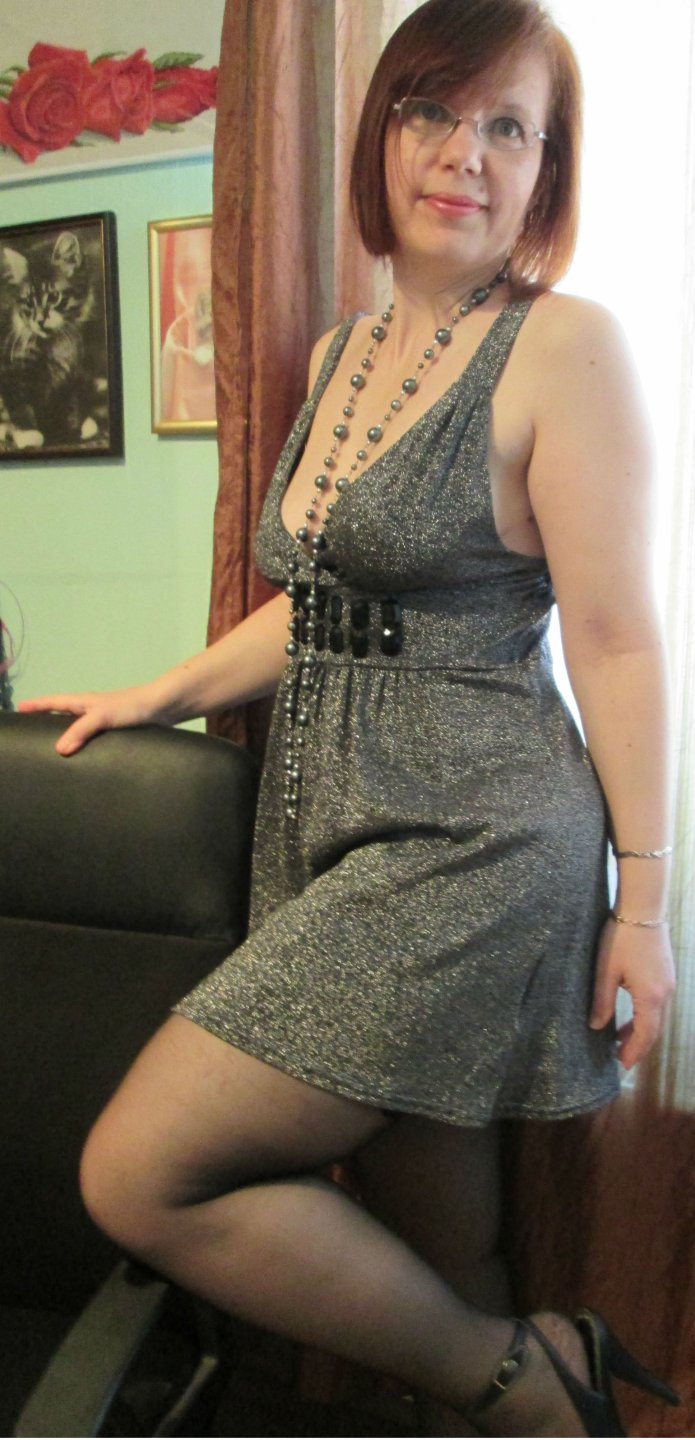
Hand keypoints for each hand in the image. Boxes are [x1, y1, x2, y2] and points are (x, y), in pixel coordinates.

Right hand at [18, 684, 164, 754]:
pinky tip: (85, 762)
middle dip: (46, 723)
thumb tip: (59, 750)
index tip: (19, 710)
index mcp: (83, 703)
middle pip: (63, 716)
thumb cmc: (131, 707)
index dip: (36, 706)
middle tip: (31, 737)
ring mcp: (104, 722)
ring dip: (67, 738)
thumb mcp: (102, 717)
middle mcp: (91, 711)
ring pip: (79, 729)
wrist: (164, 708)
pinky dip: (85, 748)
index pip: (53, 703)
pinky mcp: (116, 733)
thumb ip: (81, 731)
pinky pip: (94, 740)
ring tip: (53, 755)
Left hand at [589, 916, 675, 1069]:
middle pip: (655, 1029)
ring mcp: (669, 983)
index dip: (634, 1052)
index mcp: (650, 997)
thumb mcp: (606, 971)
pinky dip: (646, 1015)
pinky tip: (632, 1014)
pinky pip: (658, 1003)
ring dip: (642, 1030)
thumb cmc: (621, 937)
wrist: (643, 907)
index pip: (645, 1035)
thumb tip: (597, 1026)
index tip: (623, 1065)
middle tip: (622, 1059)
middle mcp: (665, 994)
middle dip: (639, 1046)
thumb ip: (602, 1001)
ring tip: (621, 1039)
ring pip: (657, 1017)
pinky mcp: (666, 973)